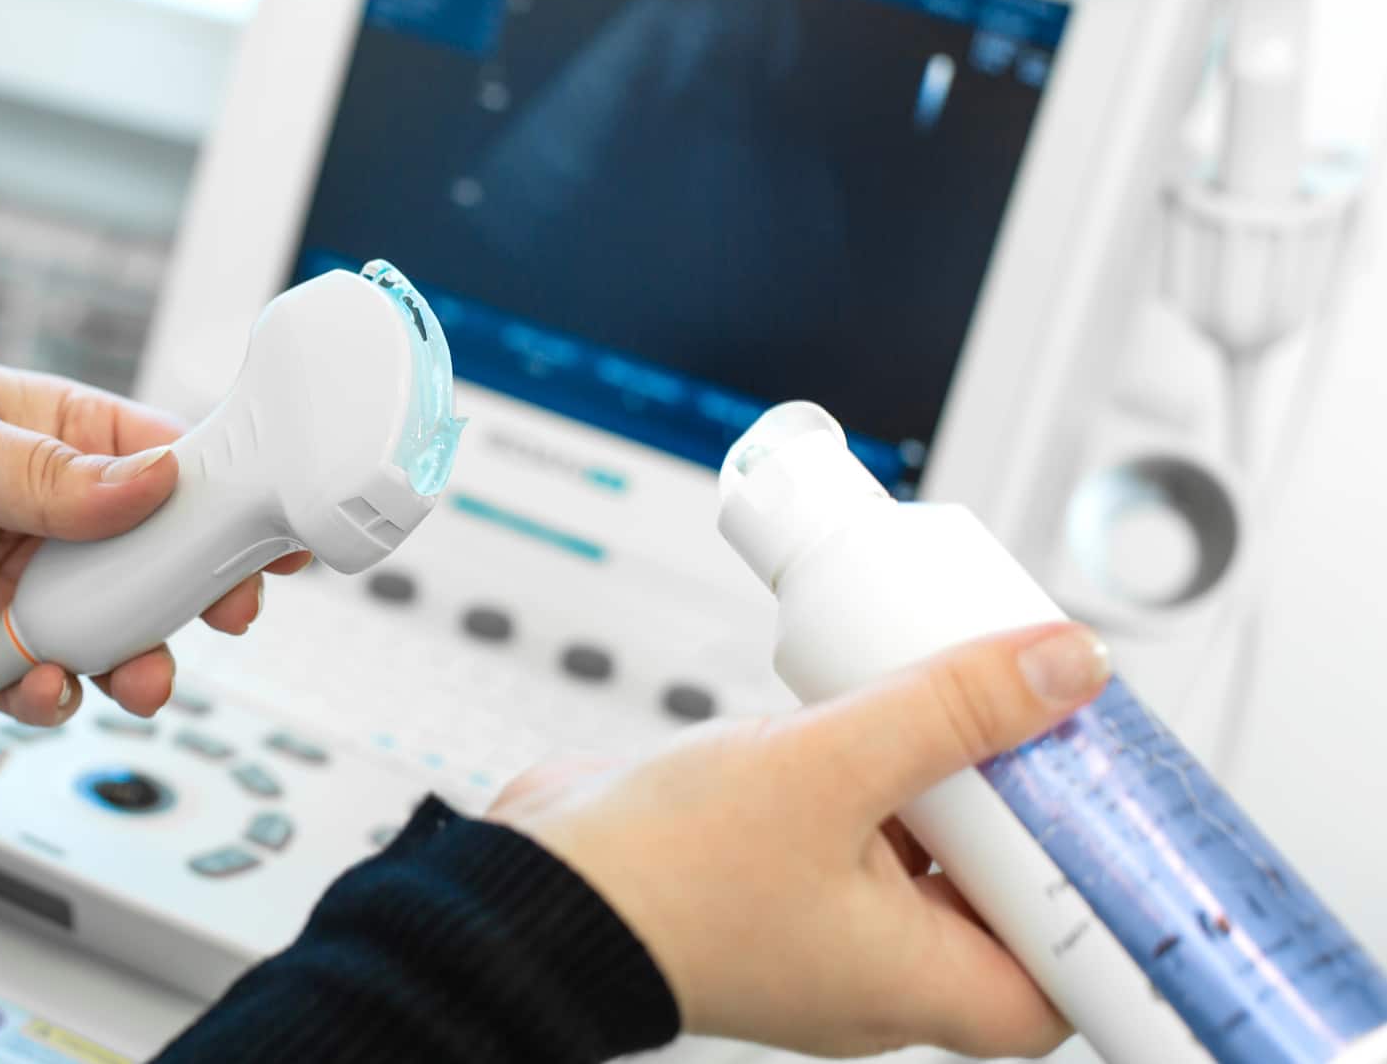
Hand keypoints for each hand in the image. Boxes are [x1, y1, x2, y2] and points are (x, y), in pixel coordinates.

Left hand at [0, 352, 308, 723]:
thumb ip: (48, 475)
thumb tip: (149, 481)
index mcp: (70, 439)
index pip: (176, 468)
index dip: (231, 501)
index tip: (273, 535)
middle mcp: (62, 519)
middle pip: (161, 564)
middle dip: (198, 596)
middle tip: (223, 616)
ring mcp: (26, 587)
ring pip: (114, 636)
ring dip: (136, 661)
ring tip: (136, 677)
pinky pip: (40, 685)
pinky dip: (52, 698)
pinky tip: (39, 685)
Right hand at [489, 622, 1112, 1058]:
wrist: (533, 884)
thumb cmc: (663, 875)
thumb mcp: (829, 767)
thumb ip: (951, 711)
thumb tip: (1063, 672)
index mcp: (912, 983)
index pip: (1064, 974)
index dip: (1105, 900)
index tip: (1122, 812)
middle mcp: (876, 968)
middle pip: (1001, 898)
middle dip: (1029, 808)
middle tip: (1048, 722)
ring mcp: (823, 925)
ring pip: (927, 855)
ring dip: (950, 780)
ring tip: (966, 696)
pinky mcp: (773, 877)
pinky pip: (857, 828)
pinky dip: (878, 773)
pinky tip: (872, 708)